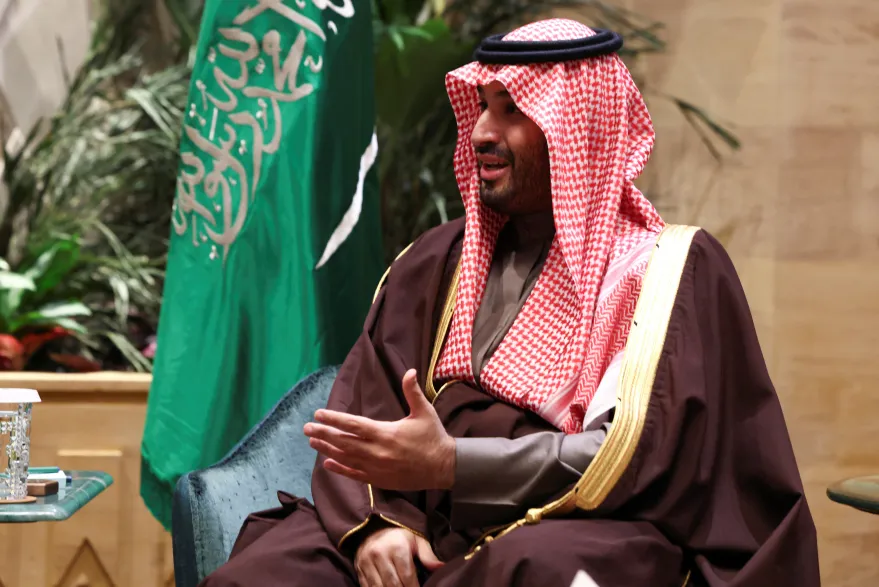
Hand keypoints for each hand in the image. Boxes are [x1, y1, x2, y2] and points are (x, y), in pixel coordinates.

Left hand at [303, 369, 455, 490]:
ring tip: (312, 441)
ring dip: (327, 449)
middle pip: (344, 442)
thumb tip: (410, 371)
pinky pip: (354, 474)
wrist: (444, 467)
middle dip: (324, 434)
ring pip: (346, 458)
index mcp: (386, 433)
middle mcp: (377, 452)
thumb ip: (412, 392)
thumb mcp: (424, 412)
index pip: (354, 425)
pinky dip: (340, 469)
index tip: (318, 414)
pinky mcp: (379, 480)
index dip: (335, 419)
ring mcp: (376, 468)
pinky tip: (327, 463)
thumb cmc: (433, 437)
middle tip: (306, 428)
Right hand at [355, 527, 442, 586]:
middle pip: (393, 585)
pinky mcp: (359, 568)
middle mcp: (380, 555)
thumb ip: (428, 555)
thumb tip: (442, 568)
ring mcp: (366, 562)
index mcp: (397, 547)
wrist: (373, 526)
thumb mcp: (417, 540)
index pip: (407, 577)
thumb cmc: (399, 535)